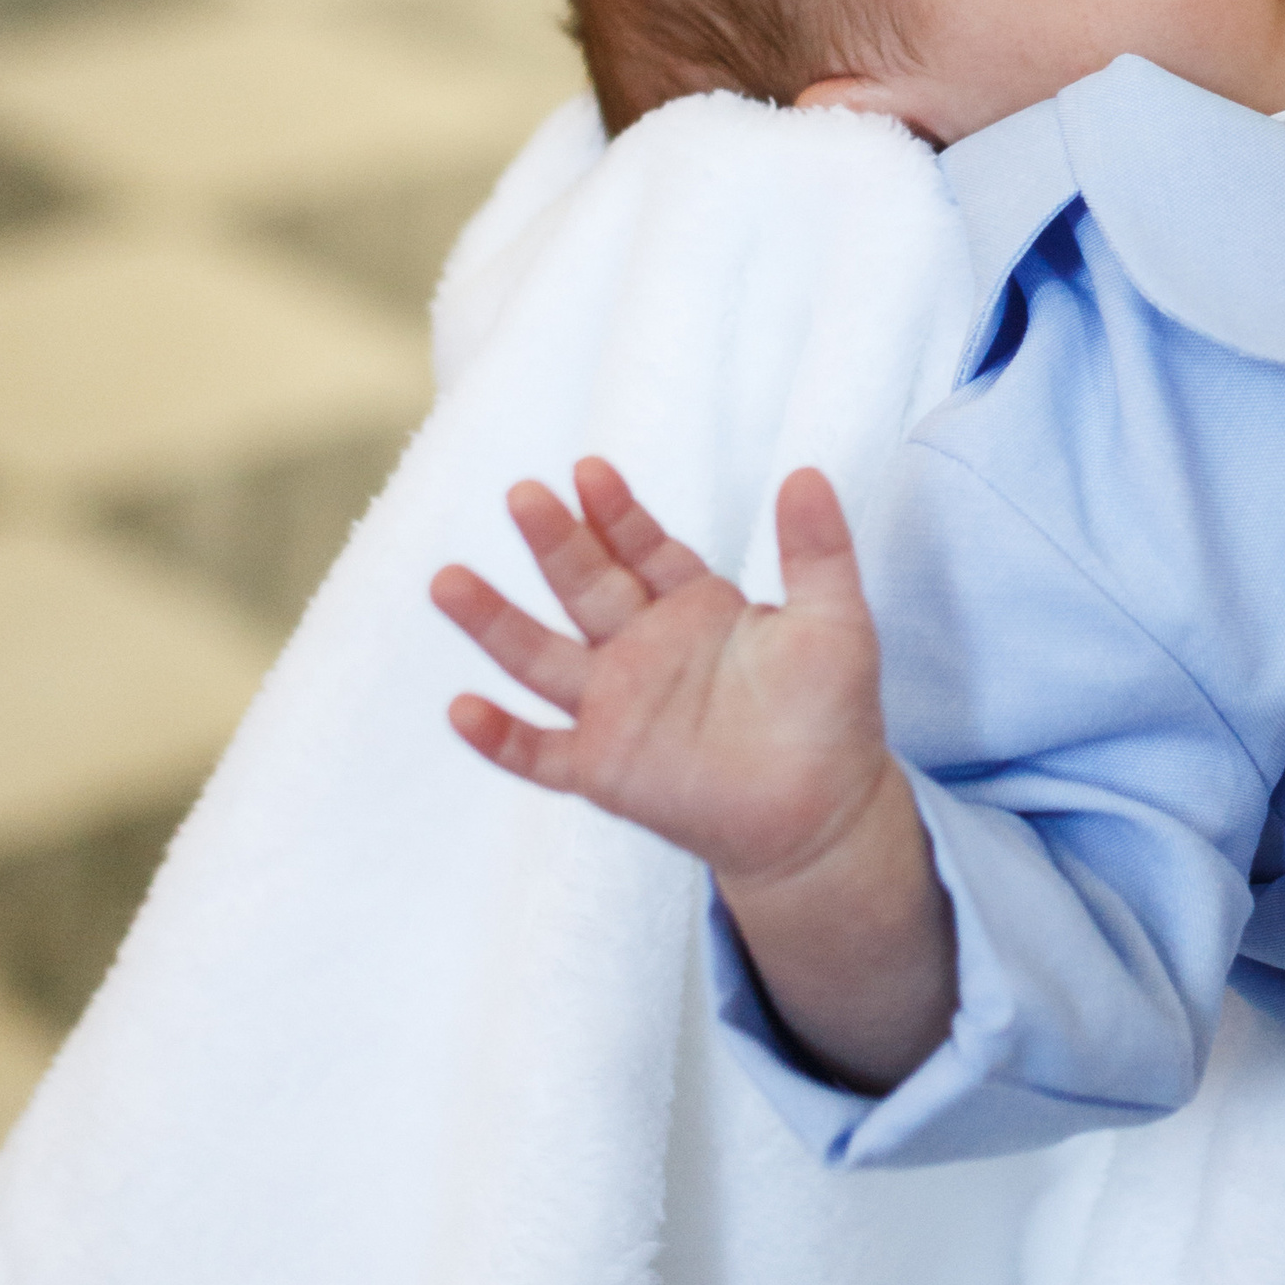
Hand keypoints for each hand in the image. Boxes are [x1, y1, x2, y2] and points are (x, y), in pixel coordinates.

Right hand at [433, 457, 955, 1086]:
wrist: (820, 814)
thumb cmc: (829, 712)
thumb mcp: (836, 620)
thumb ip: (818, 549)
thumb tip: (808, 470)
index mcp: (692, 605)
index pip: (643, 546)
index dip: (616, 511)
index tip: (590, 470)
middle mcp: (642, 648)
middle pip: (586, 585)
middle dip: (555, 541)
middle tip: (522, 495)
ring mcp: (616, 708)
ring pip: (542, 657)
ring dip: (496, 622)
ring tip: (448, 581)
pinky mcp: (604, 771)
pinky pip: (541, 752)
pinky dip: (501, 737)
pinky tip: (461, 710)